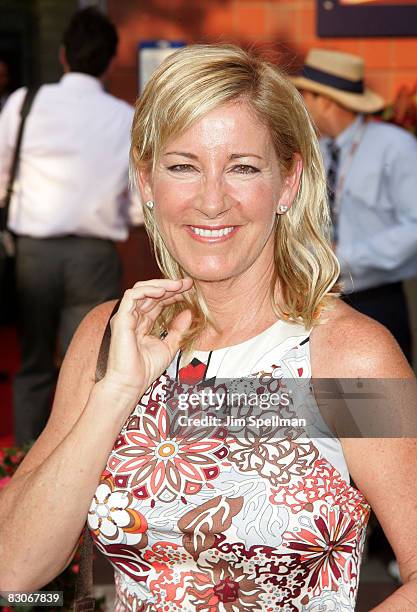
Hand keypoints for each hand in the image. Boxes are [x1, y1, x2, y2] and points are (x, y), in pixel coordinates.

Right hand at [102, 278, 192, 397]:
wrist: (130, 383)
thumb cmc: (145, 370)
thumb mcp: (169, 347)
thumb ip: (178, 330)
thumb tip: (189, 312)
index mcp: (143, 323)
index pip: (158, 301)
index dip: (174, 293)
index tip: (190, 290)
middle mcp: (133, 317)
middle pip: (151, 293)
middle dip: (170, 286)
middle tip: (187, 283)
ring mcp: (126, 316)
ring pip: (141, 289)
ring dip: (161, 284)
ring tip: (178, 285)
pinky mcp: (121, 318)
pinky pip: (132, 296)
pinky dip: (148, 290)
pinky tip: (163, 291)